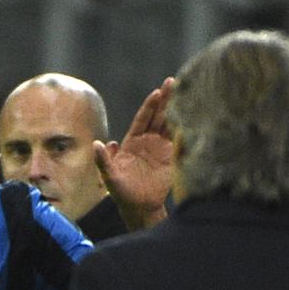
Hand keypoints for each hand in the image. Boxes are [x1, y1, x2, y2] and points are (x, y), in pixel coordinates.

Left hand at [95, 77, 175, 229]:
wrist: (140, 207)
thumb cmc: (122, 192)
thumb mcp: (110, 177)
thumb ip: (103, 160)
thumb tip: (96, 144)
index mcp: (133, 141)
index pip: (143, 118)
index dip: (150, 106)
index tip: (157, 93)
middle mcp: (148, 141)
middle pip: (158, 116)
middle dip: (165, 99)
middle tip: (172, 82)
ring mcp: (161, 148)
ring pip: (170, 124)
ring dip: (177, 109)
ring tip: (186, 92)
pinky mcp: (171, 158)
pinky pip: (178, 140)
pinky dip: (184, 128)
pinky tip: (192, 116)